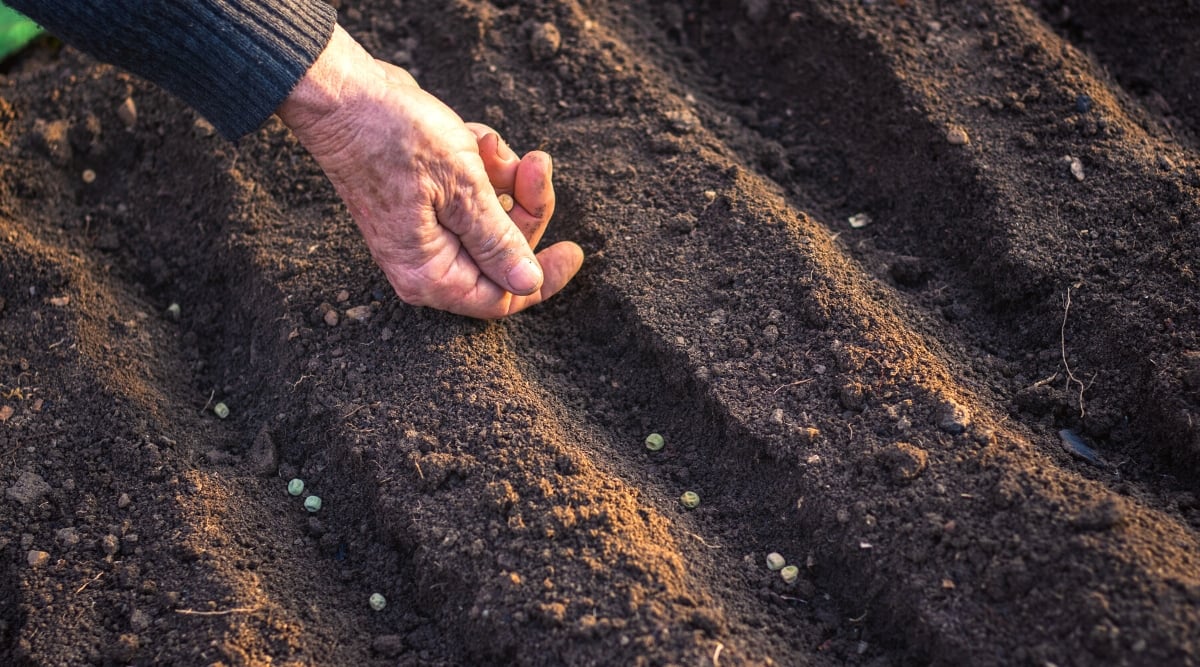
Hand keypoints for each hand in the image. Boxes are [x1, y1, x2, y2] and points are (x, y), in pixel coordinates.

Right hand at [276, 26, 582, 318]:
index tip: (574, 251)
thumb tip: (529, 284)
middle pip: (502, 254)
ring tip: (489, 144)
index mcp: (430, 274)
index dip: (542, 276)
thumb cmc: (395, 141)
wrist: (344, 97)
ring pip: (492, 217)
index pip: (501, 297)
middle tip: (536, 163)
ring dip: (504, 177)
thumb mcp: (463, 190)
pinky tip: (470, 137)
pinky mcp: (425, 202)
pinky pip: (473, 194)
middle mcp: (425, 262)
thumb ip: (499, 242)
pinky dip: (481, 165)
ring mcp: (423, 231)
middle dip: (526, 205)